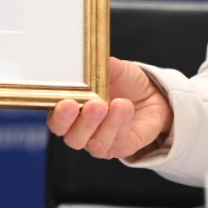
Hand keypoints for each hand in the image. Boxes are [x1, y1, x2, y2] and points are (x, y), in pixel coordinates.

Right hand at [48, 57, 172, 160]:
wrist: (151, 94)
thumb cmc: (123, 82)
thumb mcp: (113, 68)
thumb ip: (100, 66)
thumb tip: (88, 60)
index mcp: (71, 111)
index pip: (56, 121)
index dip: (59, 116)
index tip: (67, 102)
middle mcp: (81, 131)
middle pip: (73, 138)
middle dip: (83, 123)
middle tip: (94, 104)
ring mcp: (100, 142)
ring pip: (96, 143)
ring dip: (106, 124)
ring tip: (116, 104)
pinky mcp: (120, 148)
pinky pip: (117, 143)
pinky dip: (121, 124)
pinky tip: (125, 107)